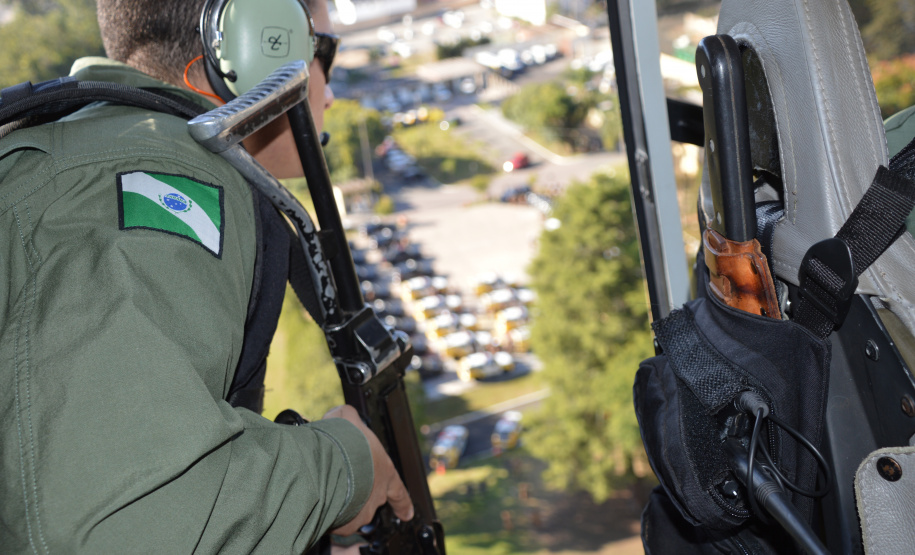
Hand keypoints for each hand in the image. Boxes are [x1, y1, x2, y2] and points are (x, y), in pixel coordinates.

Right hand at [322, 405, 413, 535]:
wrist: (331, 463)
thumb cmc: (346, 443)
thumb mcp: (349, 419)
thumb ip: (348, 417)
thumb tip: (341, 415)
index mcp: (385, 474)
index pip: (398, 491)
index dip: (403, 503)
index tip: (407, 514)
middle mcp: (376, 496)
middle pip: (370, 500)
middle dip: (357, 494)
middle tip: (341, 483)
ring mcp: (361, 513)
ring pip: (351, 514)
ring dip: (340, 504)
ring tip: (325, 491)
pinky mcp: (343, 524)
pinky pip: (334, 523)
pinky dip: (325, 514)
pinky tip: (316, 502)